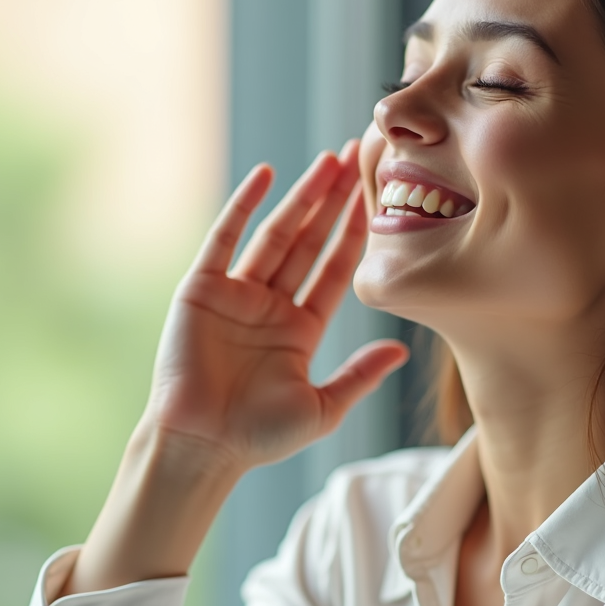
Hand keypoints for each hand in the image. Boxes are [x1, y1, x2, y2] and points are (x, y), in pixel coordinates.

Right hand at [145, 140, 408, 471]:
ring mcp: (236, 294)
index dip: (355, 234)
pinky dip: (243, 205)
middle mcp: (270, 305)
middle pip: (309, 242)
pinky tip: (265, 175)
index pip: (335, 270)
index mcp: (300, 329)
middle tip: (356, 159)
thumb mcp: (323, 408)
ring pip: (276, 234)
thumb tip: (403, 352)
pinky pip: (225, 238)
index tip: (377, 199)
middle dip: (333, 202)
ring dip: (301, 197)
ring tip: (327, 161)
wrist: (201, 447)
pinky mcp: (202, 289)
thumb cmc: (259, 437)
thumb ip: (360, 375)